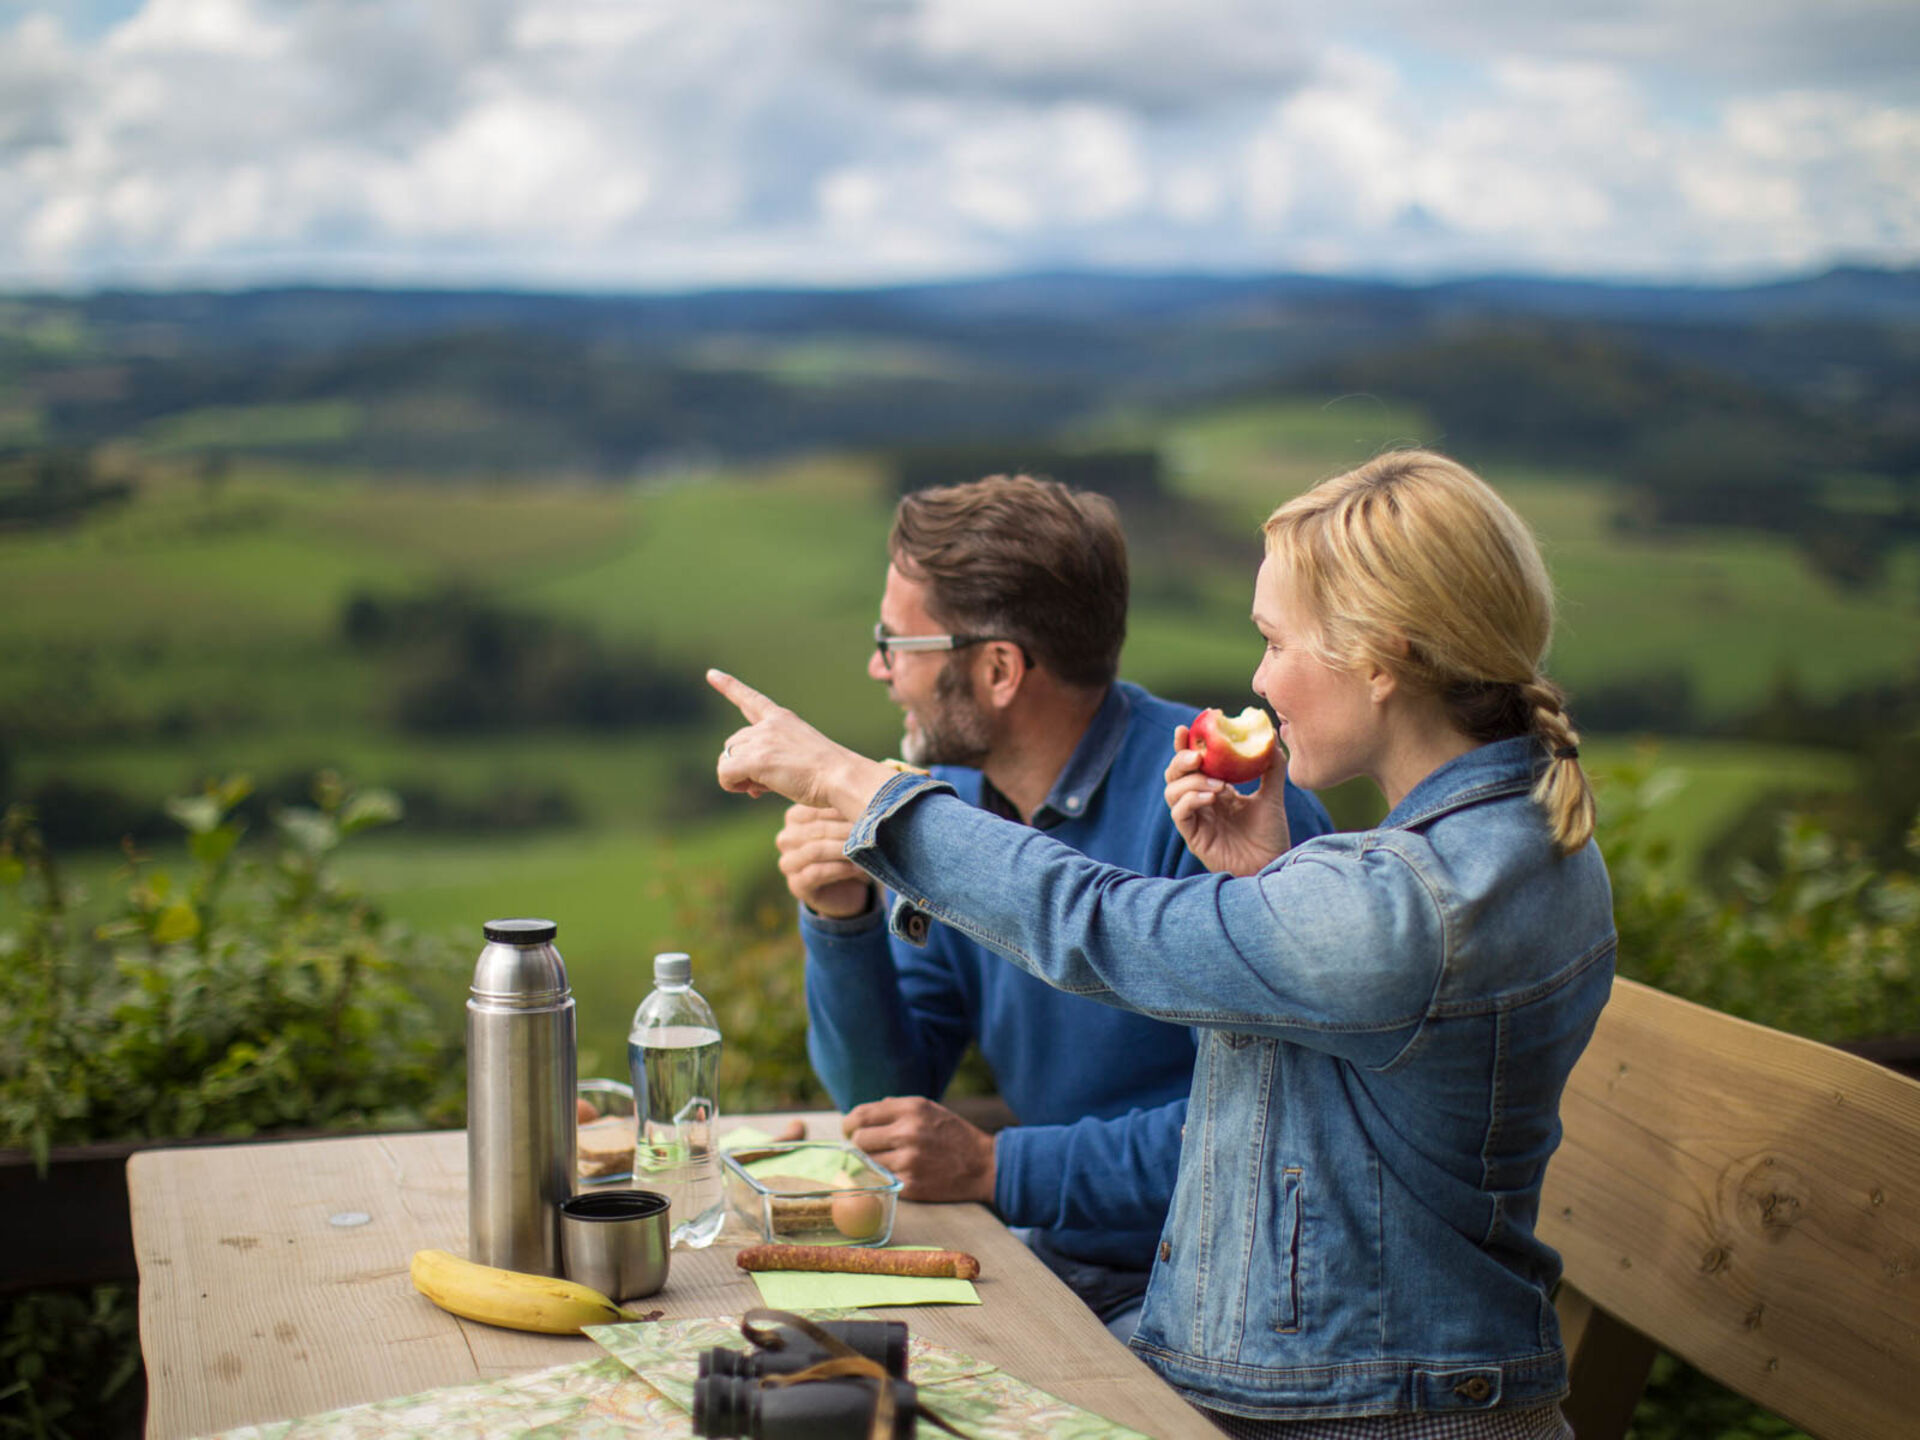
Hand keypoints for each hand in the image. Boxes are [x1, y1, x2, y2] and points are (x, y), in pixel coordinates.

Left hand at [709, 669, 894, 817]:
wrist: (841, 777)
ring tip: (762, 788)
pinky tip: (752, 790)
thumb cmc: (826, 774)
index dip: (729, 686)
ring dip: (737, 776)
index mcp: (782, 719)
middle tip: (763, 784)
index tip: (711, 674)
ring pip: (726, 759)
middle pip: (733, 744)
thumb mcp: (798, 757)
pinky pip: (725, 773)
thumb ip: (770, 762)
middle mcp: (768, 725)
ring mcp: (762, 740)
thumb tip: (747, 785)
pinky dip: (731, 785)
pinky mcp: (756, 759)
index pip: (751, 700)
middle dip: (741, 765)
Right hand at [778, 803, 874, 917]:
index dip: (843, 809)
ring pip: (815, 851)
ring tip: (866, 850)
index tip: (868, 810)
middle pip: (817, 829)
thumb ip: (848, 812)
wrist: (849, 889)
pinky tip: (859, 868)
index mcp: (795, 817)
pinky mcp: (796, 885)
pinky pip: (816, 873)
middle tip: (872, 832)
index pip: (816, 807)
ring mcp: (788, 862)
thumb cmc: (849, 849)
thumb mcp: (848, 827)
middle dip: (847, 830)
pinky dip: (841, 869)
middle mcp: (787, 838)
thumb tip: (865, 800)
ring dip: (844, 850)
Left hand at [841, 1096, 996, 1204]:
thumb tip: (861, 1116)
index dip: (849, 1125)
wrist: (983, 1165)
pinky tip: (897, 1173)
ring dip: (870, 1163)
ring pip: (867, 1163)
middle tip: (865, 1149)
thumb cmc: (953, 1134)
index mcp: (911, 1109)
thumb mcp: (928, 1109)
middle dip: (857, 1145)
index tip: (850, 1132)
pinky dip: (885, 1178)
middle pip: (858, 1140)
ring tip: (884, 1160)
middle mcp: (908, 1132)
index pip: (861, 1114)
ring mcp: (908, 1161)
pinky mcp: (911, 1185)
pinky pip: (883, 1180)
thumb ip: (895, 1108)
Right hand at [1164, 723, 1292, 875]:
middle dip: (1181, 760)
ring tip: (1218, 785)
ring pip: (1172, 791)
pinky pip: (1179, 813)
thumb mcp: (1273, 795)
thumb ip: (1271, 766)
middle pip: (1175, 774)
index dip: (1184, 744)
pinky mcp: (1193, 836)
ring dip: (1191, 781)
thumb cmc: (1270, 835)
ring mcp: (1195, 819)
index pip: (1192, 762)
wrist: (1273, 864)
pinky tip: (1211, 798)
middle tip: (1198, 755)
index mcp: (1214, 789)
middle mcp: (1200, 802)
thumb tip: (1271, 734)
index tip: (1187, 727)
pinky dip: (1190, 800)